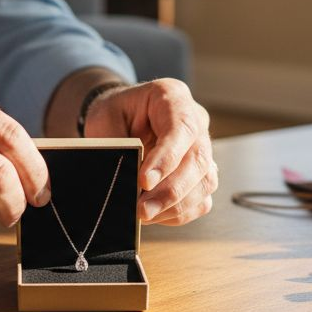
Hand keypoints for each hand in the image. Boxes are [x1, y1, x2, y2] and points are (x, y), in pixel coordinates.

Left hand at [84, 78, 216, 225]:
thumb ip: (121, 144)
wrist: (123, 118)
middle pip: (198, 160)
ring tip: (145, 215)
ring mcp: (202, 148)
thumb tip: (131, 180)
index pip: (181, 128)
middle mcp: (196, 121)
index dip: (166, 158)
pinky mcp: (201, 174)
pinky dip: (179, 212)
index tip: (144, 182)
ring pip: (204, 182)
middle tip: (142, 209)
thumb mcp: (107, 118)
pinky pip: (201, 199)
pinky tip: (156, 215)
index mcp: (173, 97)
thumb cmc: (116, 114)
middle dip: (170, 191)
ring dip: (175, 206)